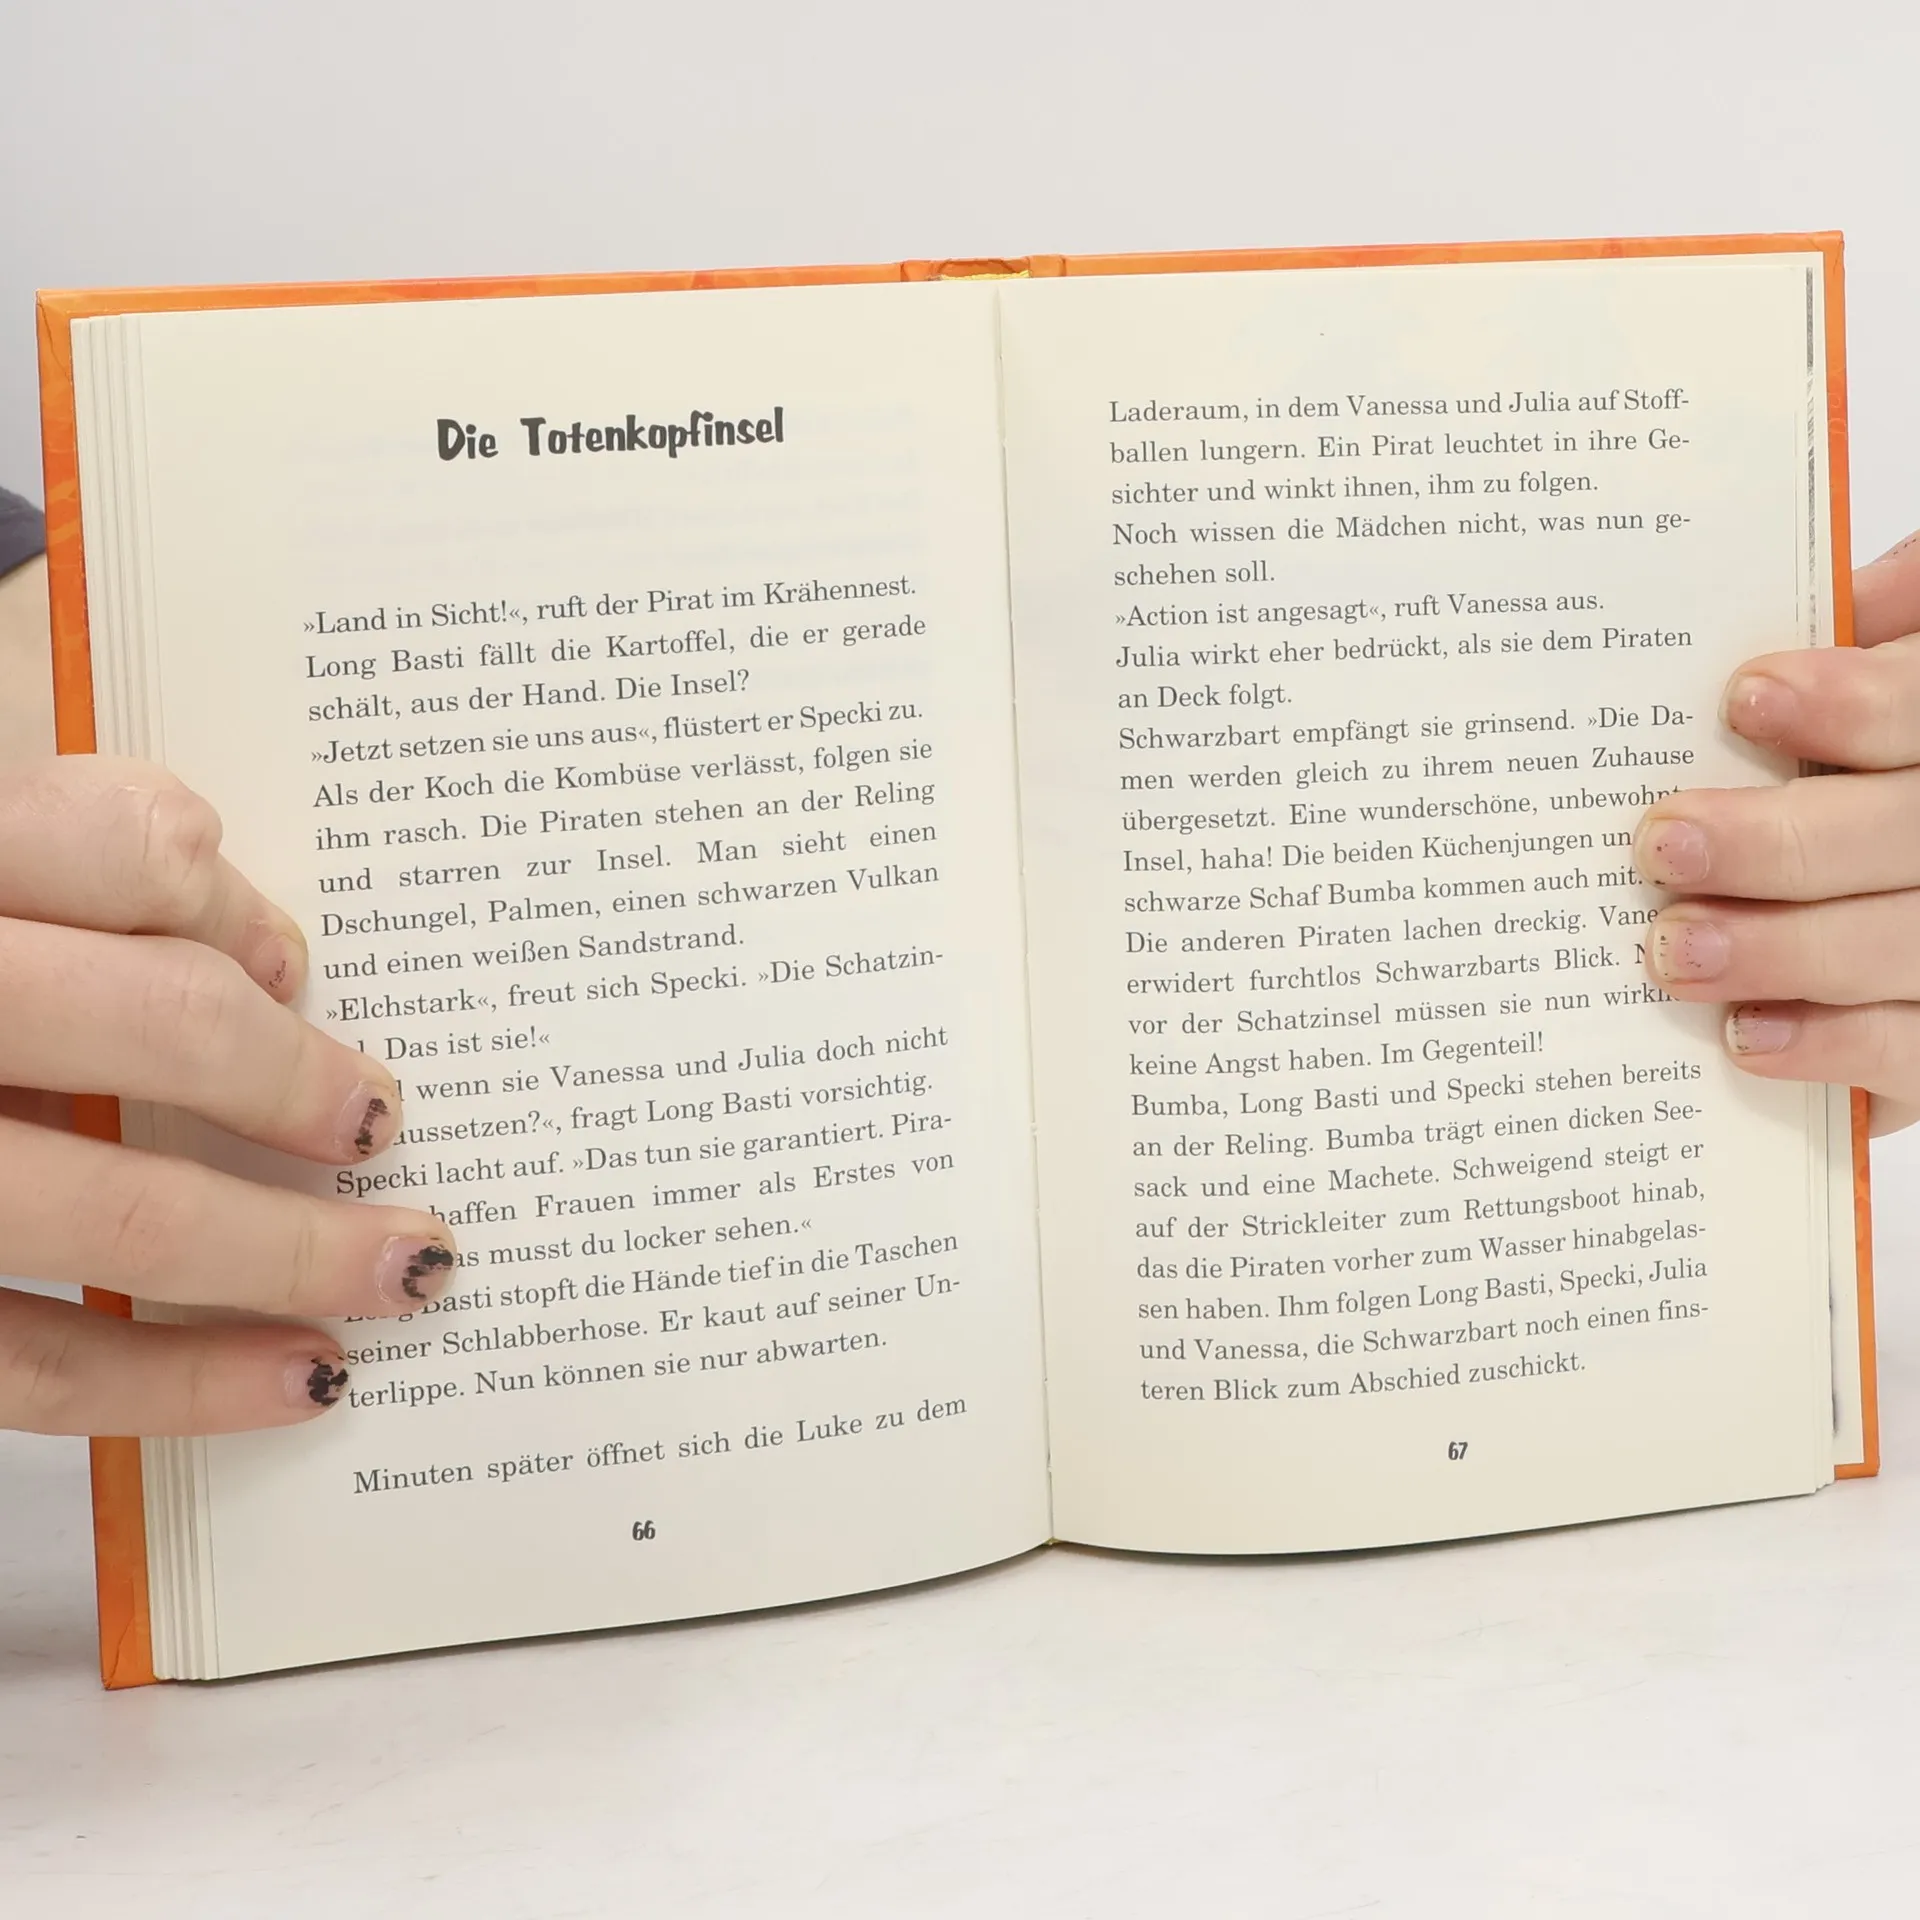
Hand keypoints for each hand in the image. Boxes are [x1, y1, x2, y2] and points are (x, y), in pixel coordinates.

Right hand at [0, 758, 453, 1434]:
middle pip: (155, 1025)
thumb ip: (65, 839)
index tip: (297, 971)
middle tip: (387, 1122)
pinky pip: (28, 1372)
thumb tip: (266, 944)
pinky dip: (178, 1388)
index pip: (129, 846)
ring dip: (289, 1255)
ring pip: (112, 1221)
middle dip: (304, 1086)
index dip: (243, 909)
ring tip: (409, 1272)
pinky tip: (302, 1384)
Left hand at [1635, 533, 1919, 1133]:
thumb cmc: (1874, 762)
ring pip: (1906, 945)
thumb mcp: (1890, 671)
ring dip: (1783, 950)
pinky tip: (1744, 1032)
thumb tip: (1816, 609)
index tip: (1745, 698)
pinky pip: (1913, 1051)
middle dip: (1779, 842)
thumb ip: (1877, 637)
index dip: (1854, 703)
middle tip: (1663, 843)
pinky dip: (1832, 1045)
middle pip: (1908, 835)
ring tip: (1673, 947)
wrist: (1895, 874)